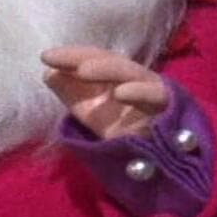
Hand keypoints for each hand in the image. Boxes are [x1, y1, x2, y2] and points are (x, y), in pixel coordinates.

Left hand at [41, 45, 167, 138]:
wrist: (162, 161)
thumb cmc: (128, 132)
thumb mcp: (93, 114)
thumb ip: (73, 95)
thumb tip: (48, 73)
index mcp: (118, 78)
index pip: (95, 59)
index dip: (72, 56)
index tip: (46, 57)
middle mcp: (137, 79)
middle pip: (111, 61)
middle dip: (84, 57)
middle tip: (57, 59)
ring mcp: (154, 91)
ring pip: (134, 73)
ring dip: (108, 69)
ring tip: (83, 70)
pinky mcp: (170, 107)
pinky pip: (157, 96)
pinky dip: (141, 92)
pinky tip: (120, 92)